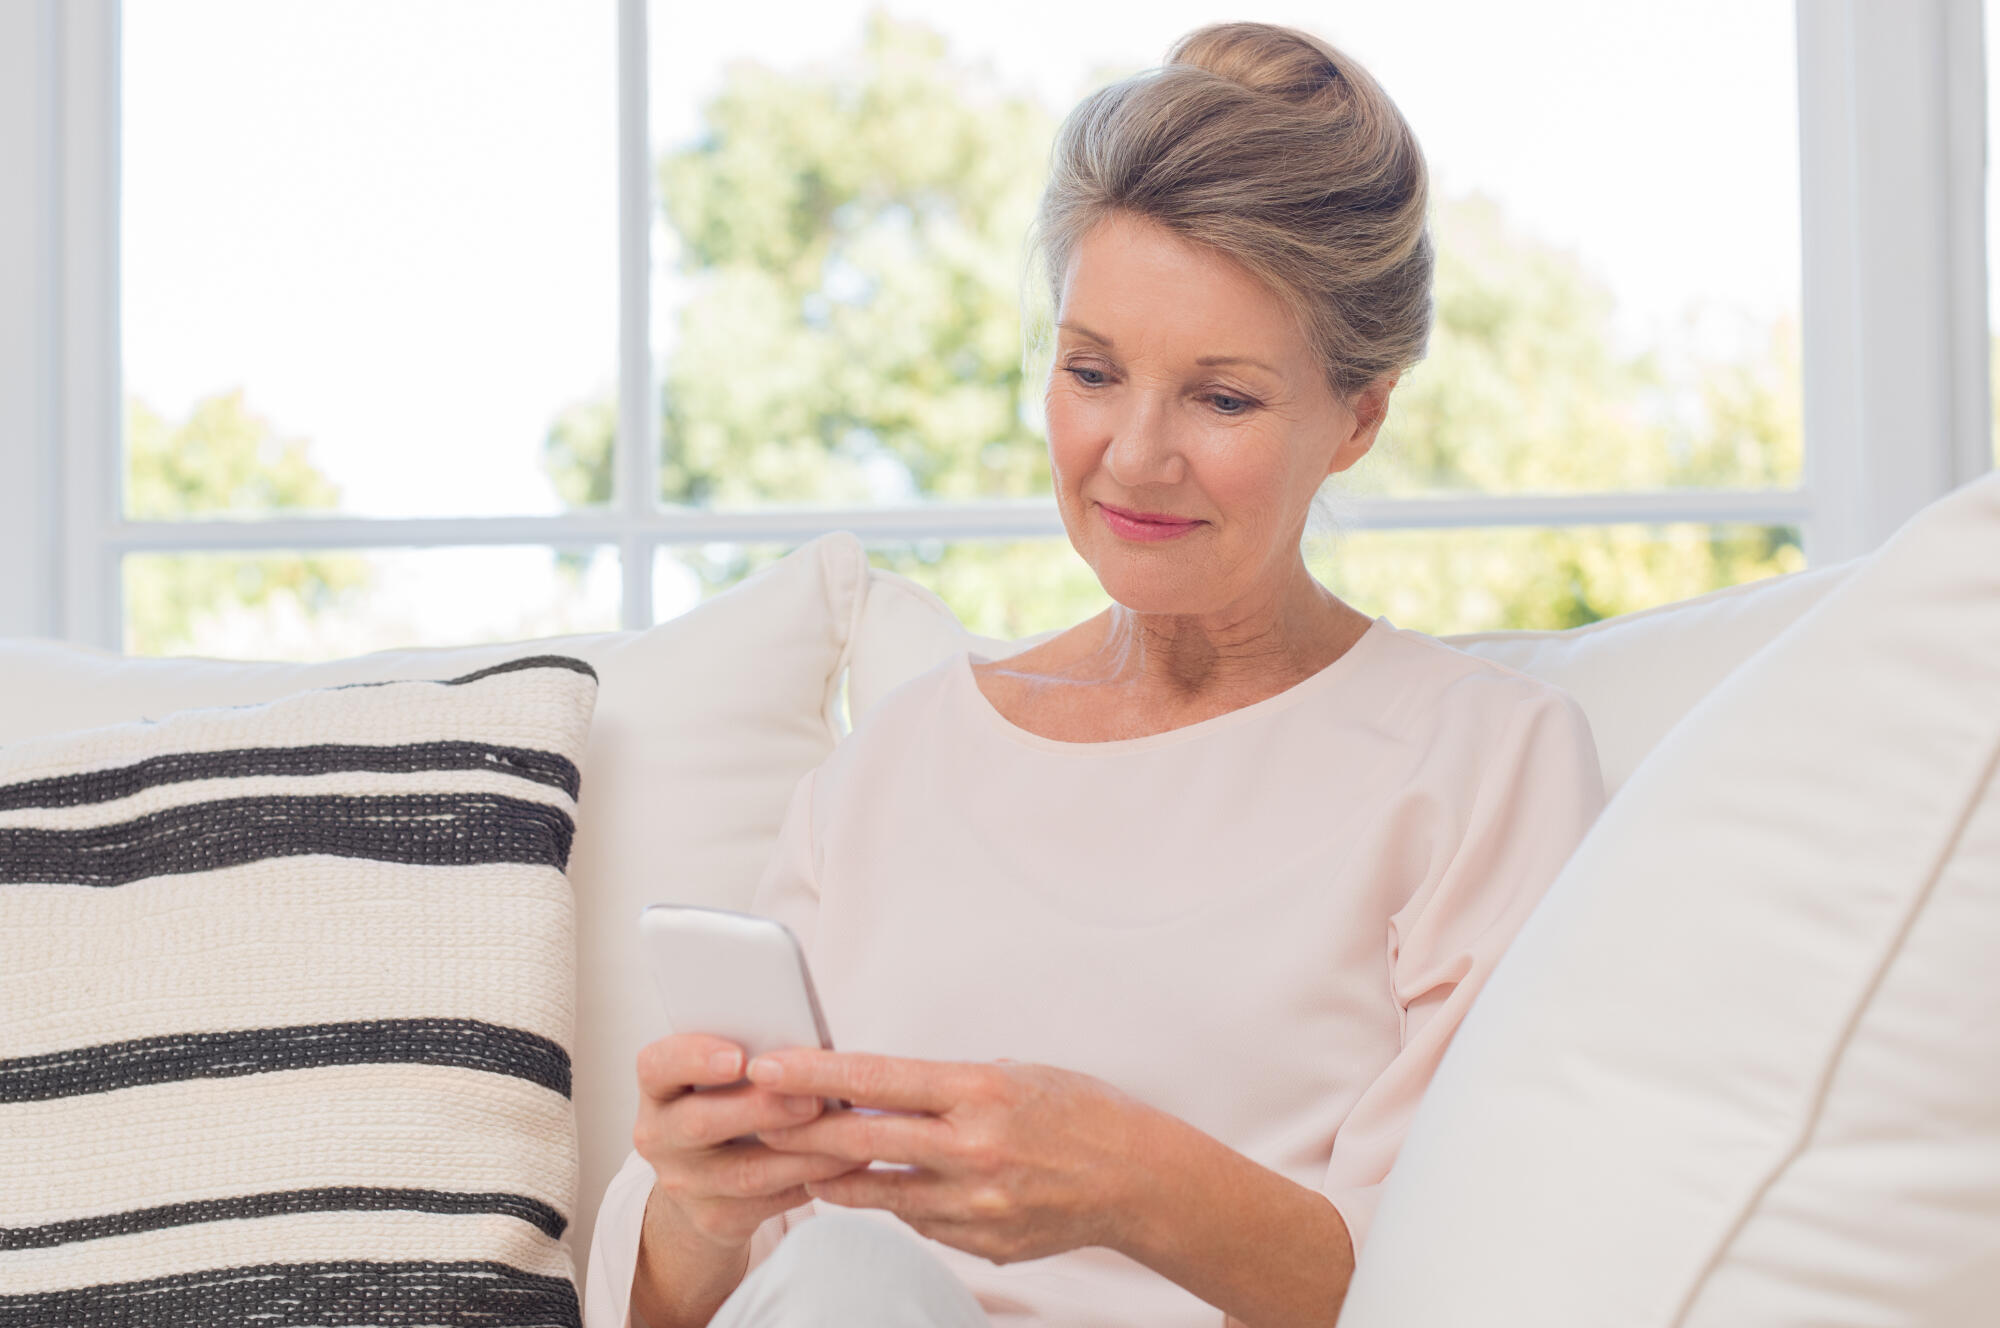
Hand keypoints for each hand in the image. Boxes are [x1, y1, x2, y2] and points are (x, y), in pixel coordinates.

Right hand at [632, 1033, 869, 1250]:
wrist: (703, 1182)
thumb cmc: (726, 1106)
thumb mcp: (722, 1079)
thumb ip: (752, 1059)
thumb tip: (808, 1050)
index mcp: (660, 1088)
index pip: (658, 1066)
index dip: (695, 1059)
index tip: (738, 1057)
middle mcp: (660, 1136)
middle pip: (701, 1122)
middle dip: (762, 1109)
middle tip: (811, 1098)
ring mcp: (685, 1184)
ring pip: (745, 1171)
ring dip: (802, 1151)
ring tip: (847, 1132)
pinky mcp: (716, 1219)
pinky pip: (770, 1201)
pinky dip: (813, 1178)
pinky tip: (846, 1162)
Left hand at [746, 1049, 1157, 1265]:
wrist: (1138, 1178)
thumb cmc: (1076, 1111)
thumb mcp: (1011, 1073)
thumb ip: (943, 1087)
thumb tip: (875, 1091)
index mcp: (980, 1092)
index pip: (877, 1077)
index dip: (814, 1073)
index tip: (766, 1065)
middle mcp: (973, 1149)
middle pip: (861, 1140)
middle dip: (800, 1127)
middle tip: (755, 1115)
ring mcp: (975, 1205)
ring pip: (878, 1192)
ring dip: (836, 1174)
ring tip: (807, 1156)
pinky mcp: (981, 1243)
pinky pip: (919, 1221)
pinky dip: (900, 1201)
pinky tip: (898, 1185)